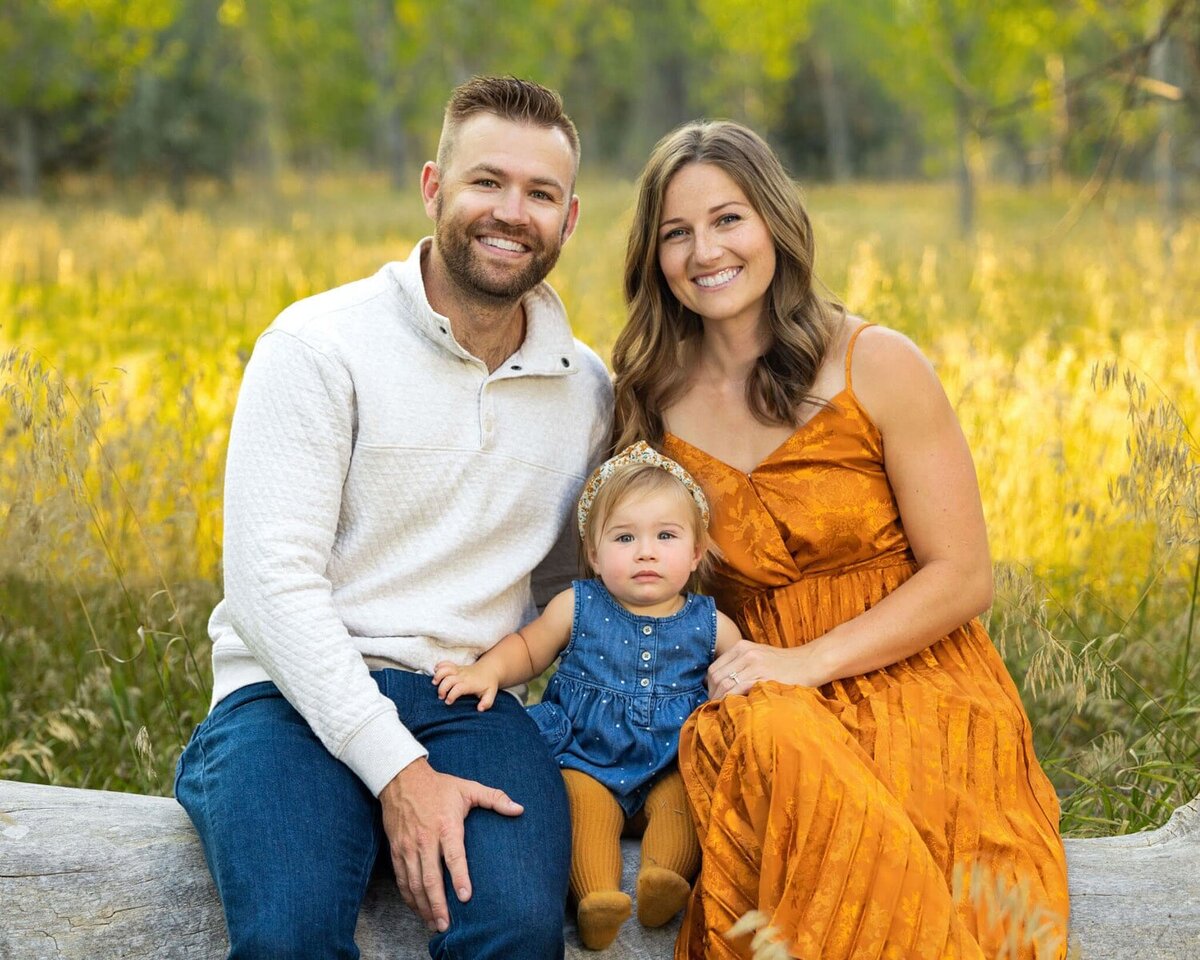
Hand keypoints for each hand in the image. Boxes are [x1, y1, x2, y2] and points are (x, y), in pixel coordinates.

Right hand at [379, 758, 523, 931]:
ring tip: (434, 923)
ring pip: (414, 883)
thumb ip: (494, 798)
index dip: (459, 877)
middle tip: (446, 924)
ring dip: (423, 905)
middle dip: (438, 904)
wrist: (401, 778)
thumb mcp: (468, 788)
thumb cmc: (438, 786)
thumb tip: (519, 809)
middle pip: (430, 877)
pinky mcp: (396, 850)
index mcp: (446, 825)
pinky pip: (402, 878)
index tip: (466, 896)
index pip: (453, 856)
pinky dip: (409, 896)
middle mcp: (425, 839)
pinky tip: (418, 908)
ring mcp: (408, 846)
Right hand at [432, 660, 499, 709]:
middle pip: (448, 680)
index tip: (448, 702)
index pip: (458, 688)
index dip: (451, 695)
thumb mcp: (491, 694)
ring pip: (445, 670)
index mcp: (469, 684)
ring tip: (434, 683)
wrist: (490, 669)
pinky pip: (446, 663)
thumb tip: (480, 709)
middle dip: (442, 688)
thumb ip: (487, 702)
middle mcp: (463, 676)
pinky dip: (439, 666)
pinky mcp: (456, 667)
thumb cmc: (489, 684)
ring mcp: (458, 670)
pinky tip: (436, 672)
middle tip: (441, 697)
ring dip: (438, 676)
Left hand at [707, 638, 827, 698]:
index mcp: (741, 647)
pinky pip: (739, 690)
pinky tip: (733, 709)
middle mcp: (745, 653)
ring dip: (719, 700)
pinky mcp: (763, 677)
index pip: (714, 669)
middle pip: (716, 677)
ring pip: (725, 684)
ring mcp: (754, 664)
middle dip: (712, 695)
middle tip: (714, 708)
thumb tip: (721, 685)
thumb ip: (740, 665)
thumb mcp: (758, 656)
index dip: (709, 687)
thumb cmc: (784, 664)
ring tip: (721, 711)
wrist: (809, 662)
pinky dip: (731, 701)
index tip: (712, 698)